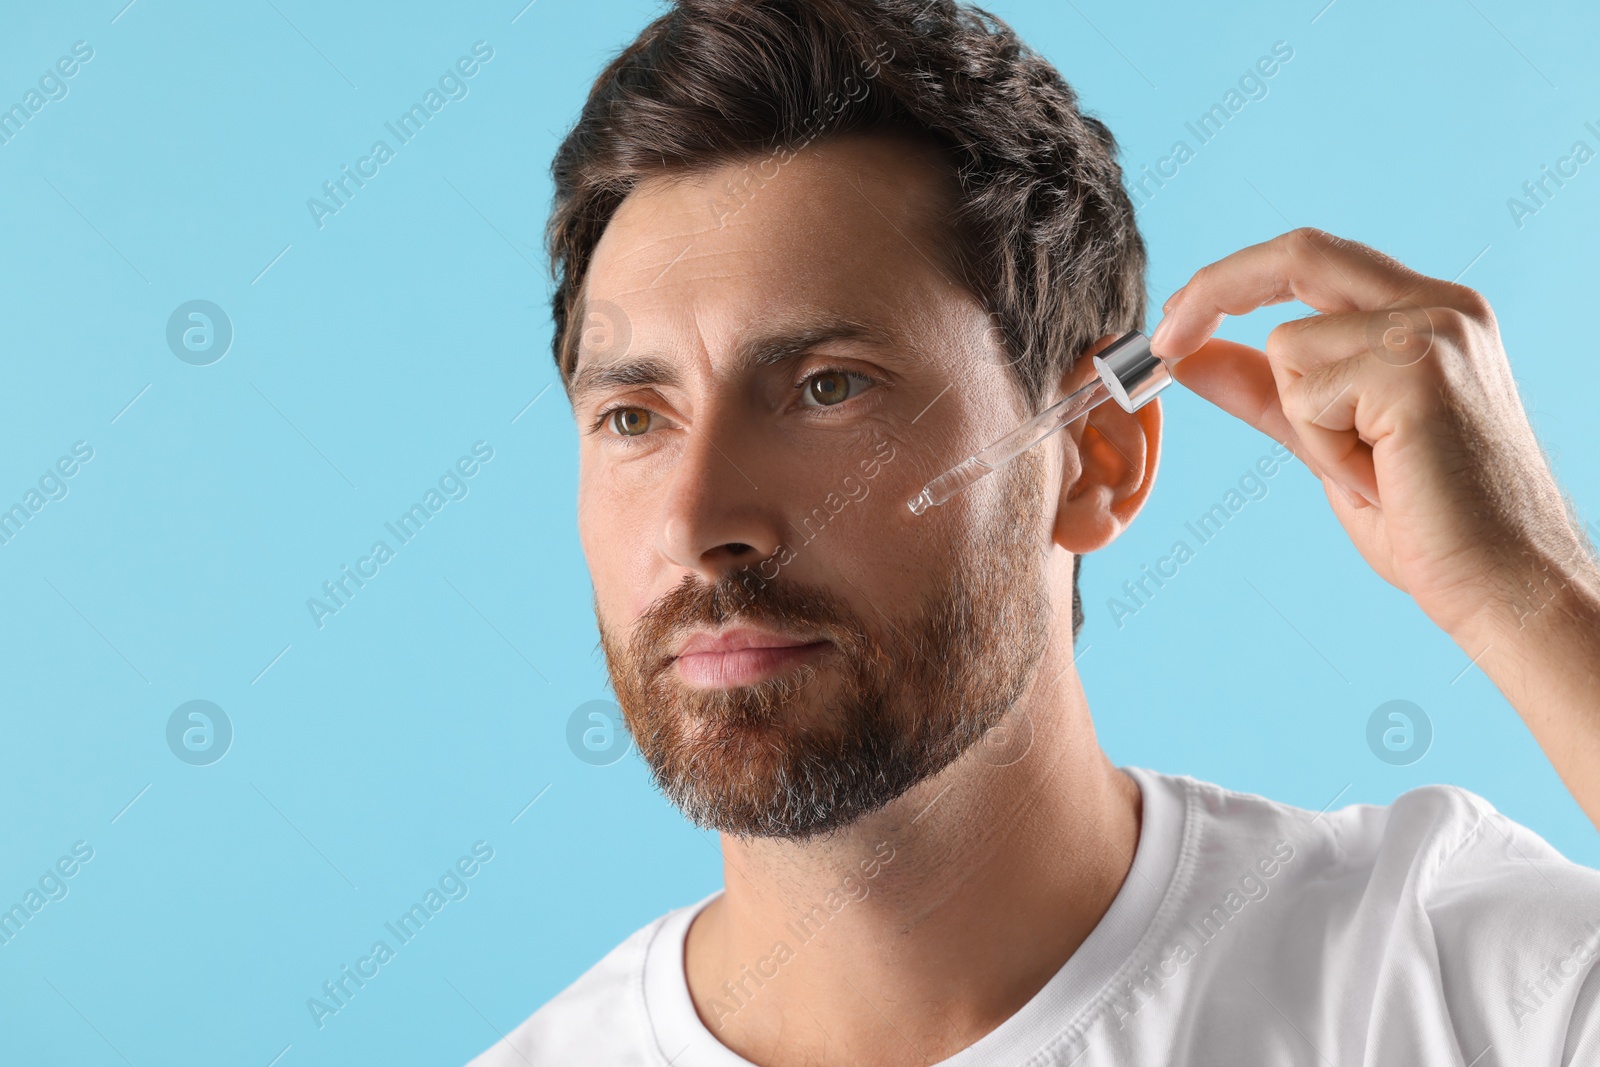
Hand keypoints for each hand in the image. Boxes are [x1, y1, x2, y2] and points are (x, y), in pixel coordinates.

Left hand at [1150, 227, 1593, 644]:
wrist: (1503, 584)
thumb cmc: (1429, 523)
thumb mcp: (1329, 441)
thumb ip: (1266, 391)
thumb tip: (1190, 356)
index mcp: (1430, 312)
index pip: (1313, 260)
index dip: (1232, 281)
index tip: (1174, 325)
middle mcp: (1441, 304)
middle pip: (1298, 253)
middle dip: (1212, 289)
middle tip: (1164, 344)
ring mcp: (1434, 330)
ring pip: (1289, 346)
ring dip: (1306, 425)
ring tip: (1373, 472)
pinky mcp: (1416, 370)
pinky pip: (1304, 394)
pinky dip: (1323, 450)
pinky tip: (1383, 479)